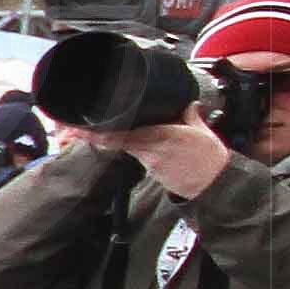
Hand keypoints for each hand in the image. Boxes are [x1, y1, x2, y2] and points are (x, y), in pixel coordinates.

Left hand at [74, 112, 233, 199]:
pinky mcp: (152, 171)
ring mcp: (150, 161)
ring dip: (108, 141)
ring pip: (124, 147)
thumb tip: (188, 103)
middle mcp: (153, 148)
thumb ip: (190, 115)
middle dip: (97, 135)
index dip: (104, 131)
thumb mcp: (202, 131)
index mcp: (165, 135)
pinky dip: (126, 148)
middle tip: (74, 131)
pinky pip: (136, 156)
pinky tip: (115, 143)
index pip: (128, 131)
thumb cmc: (211, 158)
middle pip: (118, 140)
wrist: (215, 185)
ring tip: (87, 134)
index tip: (86, 127)